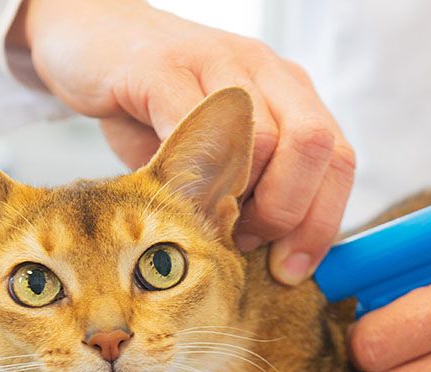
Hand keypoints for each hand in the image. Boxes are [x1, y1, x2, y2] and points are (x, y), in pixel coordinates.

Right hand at [8, 0, 354, 284]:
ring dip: (239, 200)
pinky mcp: (162, 68)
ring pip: (263, 140)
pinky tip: (174, 192)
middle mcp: (266, 71)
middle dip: (287, 213)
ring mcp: (218, 63)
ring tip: (207, 218)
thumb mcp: (219, 154)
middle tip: (246, 240)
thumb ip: (253, 195)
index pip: (338, 160)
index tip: (290, 269)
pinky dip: (191, 175)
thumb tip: (277, 262)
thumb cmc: (158, 109)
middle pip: (315, 146)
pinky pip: (196, 126)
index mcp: (291, 94)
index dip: (321, 224)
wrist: (92, 42)